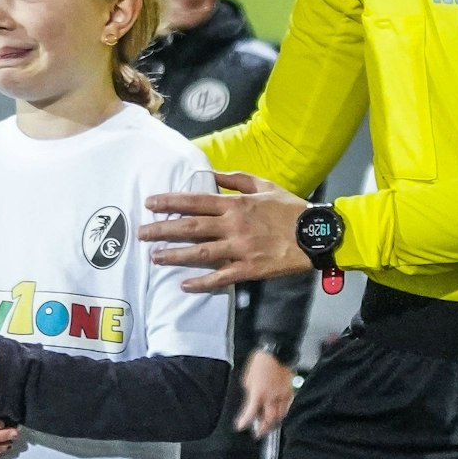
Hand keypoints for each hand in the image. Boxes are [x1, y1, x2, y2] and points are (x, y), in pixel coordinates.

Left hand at [142, 171, 311, 292]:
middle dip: (162, 229)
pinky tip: (183, 285)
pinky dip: (202, 282)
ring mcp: (241, 249)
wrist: (317, 234)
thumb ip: (235, 180)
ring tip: (154, 257)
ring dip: (175, 255)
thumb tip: (211, 174)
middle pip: (191, 227)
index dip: (170, 202)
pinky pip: (221, 277)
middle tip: (140, 233)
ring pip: (200, 252)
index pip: (195, 201)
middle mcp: (233, 226)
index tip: (149, 204)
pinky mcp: (250, 269)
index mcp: (235, 205)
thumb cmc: (290, 208)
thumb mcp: (263, 185)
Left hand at [234, 350, 293, 435]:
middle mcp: (271, 398)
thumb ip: (249, 393)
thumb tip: (250, 402)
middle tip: (257, 433)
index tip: (240, 427)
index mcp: (258, 394)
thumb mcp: (247, 379)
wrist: (275, 353)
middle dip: (262, 429)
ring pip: (280, 416)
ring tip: (268, 426)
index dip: (244, 422)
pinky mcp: (290, 392)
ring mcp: (282, 396)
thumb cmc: (258, 363)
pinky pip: (288, 407)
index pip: (251, 414)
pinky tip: (280, 415)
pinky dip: (284, 414)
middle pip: (268, 420)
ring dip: (273, 423)